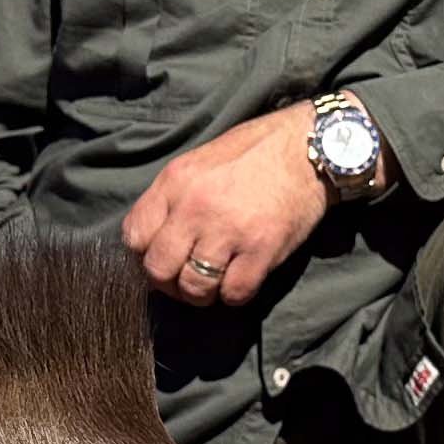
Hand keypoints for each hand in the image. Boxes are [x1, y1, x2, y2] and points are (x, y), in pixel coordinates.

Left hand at [121, 103, 328, 307]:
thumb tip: (155, 239)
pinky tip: (240, 279)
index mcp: (176, 182)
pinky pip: (234, 293)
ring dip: (201, 294)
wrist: (309, 148)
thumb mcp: (200, 162)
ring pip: (194, 288)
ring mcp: (229, 230)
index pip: (134, 236)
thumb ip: (174, 197)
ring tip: (213, 283)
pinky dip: (234, 295)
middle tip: (184, 279)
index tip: (162, 258)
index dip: (143, 256)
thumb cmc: (255, 153)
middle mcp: (196, 207)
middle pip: (158, 269)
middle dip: (167, 283)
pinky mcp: (262, 249)